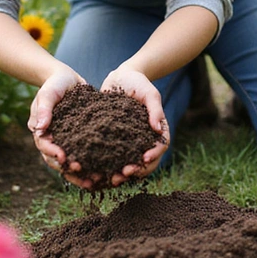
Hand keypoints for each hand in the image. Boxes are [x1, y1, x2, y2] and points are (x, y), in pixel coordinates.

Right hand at [28, 69, 93, 188]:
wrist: (67, 79)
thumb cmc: (55, 84)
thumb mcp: (48, 93)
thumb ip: (44, 109)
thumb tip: (39, 128)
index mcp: (42, 131)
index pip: (45, 146)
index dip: (53, 153)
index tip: (64, 157)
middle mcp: (53, 140)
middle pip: (58, 161)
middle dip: (70, 171)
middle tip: (84, 178)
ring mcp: (67, 142)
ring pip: (71, 162)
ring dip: (81, 174)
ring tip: (95, 182)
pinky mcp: (80, 140)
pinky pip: (85, 155)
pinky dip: (93, 164)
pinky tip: (105, 172)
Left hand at [100, 67, 169, 186]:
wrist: (118, 78)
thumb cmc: (137, 82)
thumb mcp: (149, 93)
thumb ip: (155, 109)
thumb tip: (158, 129)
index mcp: (156, 130)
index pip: (160, 146)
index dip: (154, 155)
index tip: (144, 159)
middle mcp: (144, 139)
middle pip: (145, 162)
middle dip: (137, 171)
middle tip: (124, 174)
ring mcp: (129, 142)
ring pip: (129, 163)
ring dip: (122, 174)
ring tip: (111, 179)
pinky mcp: (113, 141)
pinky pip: (112, 157)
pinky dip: (107, 166)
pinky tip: (96, 172)